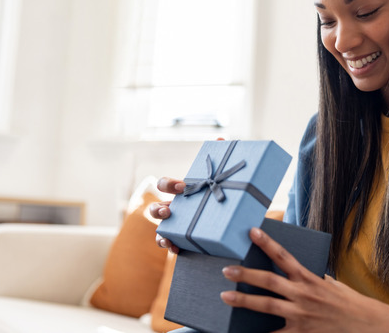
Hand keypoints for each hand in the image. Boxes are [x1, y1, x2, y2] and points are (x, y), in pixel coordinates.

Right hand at [150, 137, 225, 253]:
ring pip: (158, 229)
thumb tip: (219, 139)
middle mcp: (174, 209)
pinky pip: (169, 244)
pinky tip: (176, 248)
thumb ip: (220, 159)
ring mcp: (176, 225)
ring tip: (167, 237)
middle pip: (155, 208)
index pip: (165, 185)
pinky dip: (170, 246)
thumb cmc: (222, 194)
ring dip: (160, 233)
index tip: (182, 186)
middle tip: (169, 210)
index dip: (169, 184)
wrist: (232, 219)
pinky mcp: (183, 240)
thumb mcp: (223, 178)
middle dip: (158, 209)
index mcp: (181, 192)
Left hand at [220, 228, 388, 332]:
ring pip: (266, 305)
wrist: (367, 325)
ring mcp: (301, 314)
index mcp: (309, 278)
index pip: (283, 256)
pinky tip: (243, 331)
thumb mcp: (330, 283)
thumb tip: (291, 271)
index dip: (267, 243)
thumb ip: (309, 278)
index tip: (251, 232)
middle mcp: (303, 294)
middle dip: (245, 275)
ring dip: (243, 301)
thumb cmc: (347, 303)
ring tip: (225, 297)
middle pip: (268, 281)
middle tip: (226, 270)